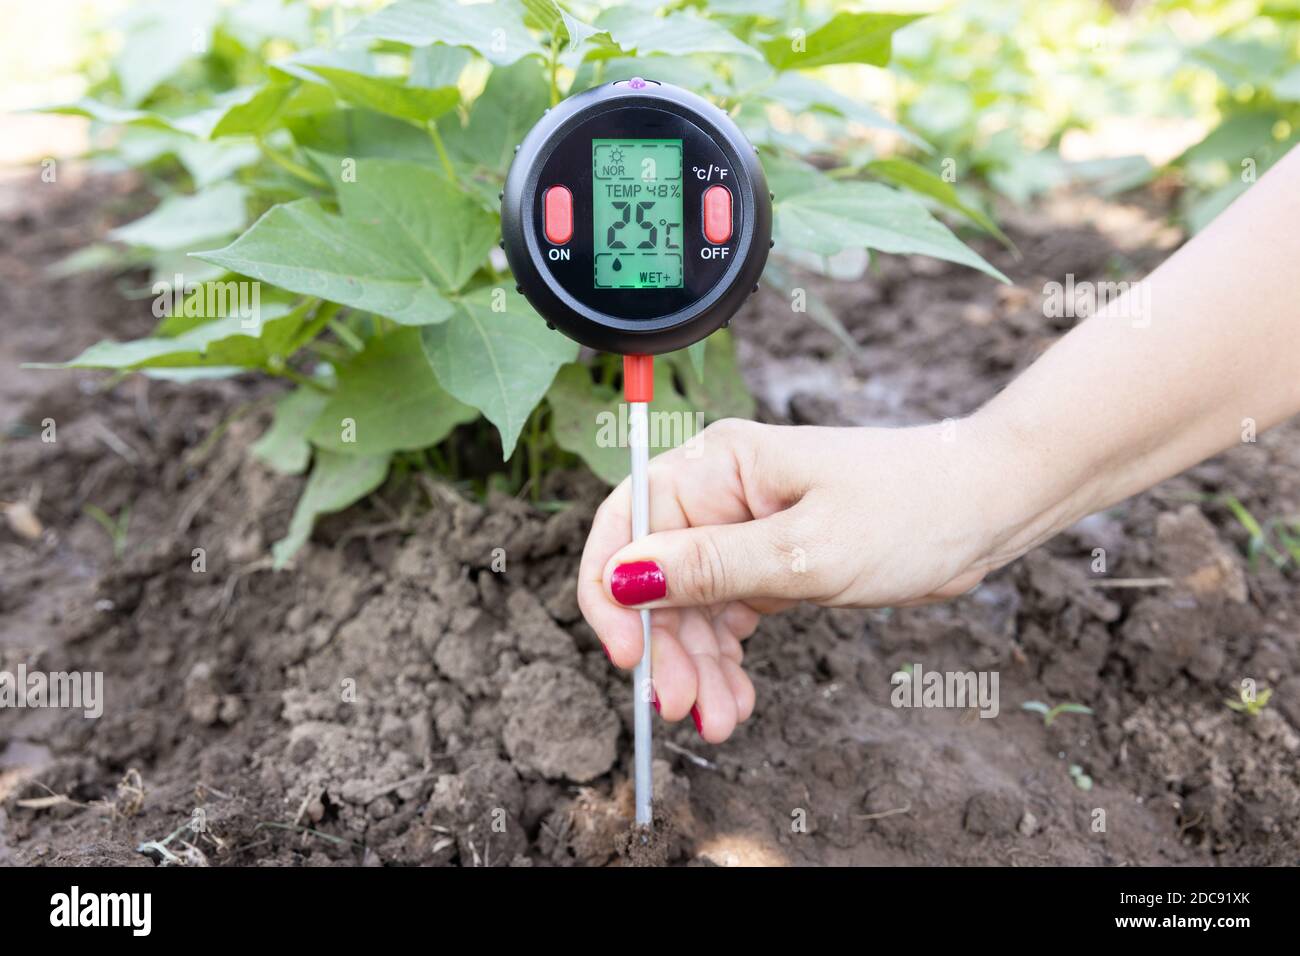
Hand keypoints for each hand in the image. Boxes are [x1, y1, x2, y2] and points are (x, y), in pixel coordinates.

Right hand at [577, 417, 1014, 741]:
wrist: (985, 508)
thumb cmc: (908, 508)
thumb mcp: (805, 550)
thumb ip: (710, 567)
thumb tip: (623, 577)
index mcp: (716, 466)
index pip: (627, 524)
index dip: (612, 593)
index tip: (627, 657)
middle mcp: (719, 494)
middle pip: (656, 578)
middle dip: (665, 648)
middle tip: (682, 709)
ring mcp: (742, 529)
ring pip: (690, 608)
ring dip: (698, 667)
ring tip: (720, 720)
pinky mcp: (769, 561)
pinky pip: (726, 617)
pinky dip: (726, 661)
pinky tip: (736, 698)